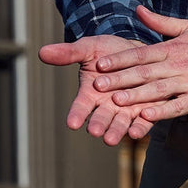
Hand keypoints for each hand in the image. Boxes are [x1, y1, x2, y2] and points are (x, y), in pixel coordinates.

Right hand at [39, 34, 161, 145]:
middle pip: (101, 118)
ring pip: (120, 123)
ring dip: (116, 131)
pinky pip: (143, 121)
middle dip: (98, 124)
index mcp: (91, 94)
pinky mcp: (146, 110)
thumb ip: (69, 53)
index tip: (72, 122)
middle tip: (95, 131)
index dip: (77, 114)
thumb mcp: (89, 48)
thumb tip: (42, 52)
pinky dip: (140, 128)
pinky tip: (137, 132)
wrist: (138, 50)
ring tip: (111, 139)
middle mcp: (107, 105)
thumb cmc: (109, 51)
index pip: (81, 106)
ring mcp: (126, 109)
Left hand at [93, 6, 187, 119]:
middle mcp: (179, 65)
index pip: (141, 53)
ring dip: (136, 96)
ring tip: (115, 102)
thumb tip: (137, 9)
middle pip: (144, 73)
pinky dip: (162, 111)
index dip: (120, 59)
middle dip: (119, 79)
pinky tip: (146, 116)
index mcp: (174, 48)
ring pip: (158, 90)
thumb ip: (161, 22)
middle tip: (97, 86)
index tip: (100, 65)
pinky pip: (178, 106)